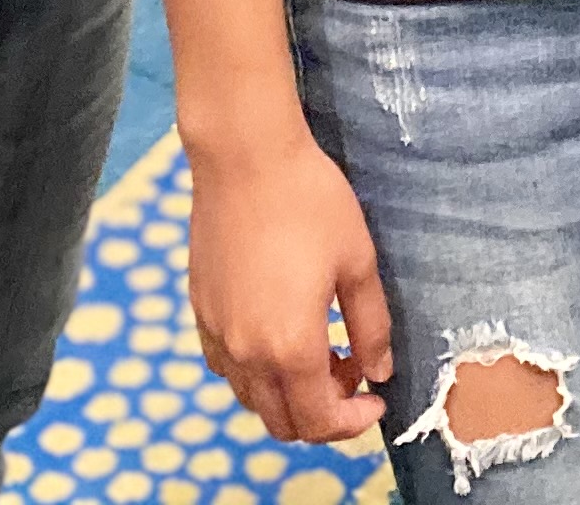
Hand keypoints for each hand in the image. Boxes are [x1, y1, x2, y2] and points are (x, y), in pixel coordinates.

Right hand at [184, 127, 394, 440]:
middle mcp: (247, 353)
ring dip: (289, 395)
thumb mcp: (357, 262)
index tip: (376, 401)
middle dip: (323, 416)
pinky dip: (257, 372)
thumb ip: (371, 327)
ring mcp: (217, 334)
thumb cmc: (309, 201)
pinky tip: (280, 334)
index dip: (353, 422)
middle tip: (352, 376)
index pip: (320, 419)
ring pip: (252, 399)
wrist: (246, 157)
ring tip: (322, 353)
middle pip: (283, 423)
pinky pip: (227, 367)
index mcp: (291, 347)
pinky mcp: (200, 312)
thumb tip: (379, 372)